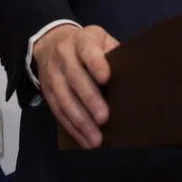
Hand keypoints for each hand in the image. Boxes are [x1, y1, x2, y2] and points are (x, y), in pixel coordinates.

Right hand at [32, 24, 119, 148]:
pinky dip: (72, 128)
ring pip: (63, 98)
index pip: (87, 50)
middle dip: (89, 99)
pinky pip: (58, 111)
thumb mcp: (101, 40)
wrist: (51, 43)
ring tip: (96, 139)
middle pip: (75, 77)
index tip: (107, 78)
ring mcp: (53, 74)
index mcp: (82, 40)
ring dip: (80, 120)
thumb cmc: (88, 45)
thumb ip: (113, 54)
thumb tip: (134, 78)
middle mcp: (64, 55)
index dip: (96, 64)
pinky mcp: (47, 91)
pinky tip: (85, 141)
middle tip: (104, 118)